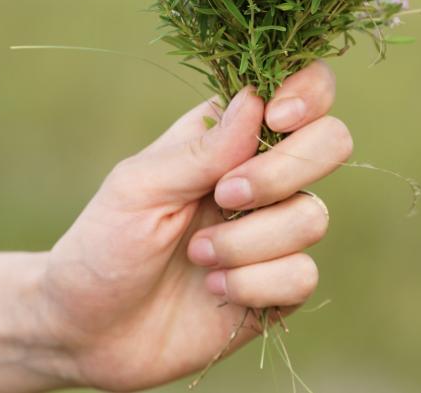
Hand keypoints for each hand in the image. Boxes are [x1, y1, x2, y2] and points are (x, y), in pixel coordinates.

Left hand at [35, 61, 351, 390]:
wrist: (88, 331)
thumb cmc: (104, 245)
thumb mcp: (139, 188)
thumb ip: (201, 149)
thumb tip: (256, 100)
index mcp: (228, 135)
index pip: (301, 89)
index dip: (307, 94)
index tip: (275, 119)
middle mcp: (262, 176)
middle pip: (331, 142)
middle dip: (282, 172)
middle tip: (225, 195)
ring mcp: (274, 231)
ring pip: (313, 216)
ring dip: (248, 240)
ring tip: (197, 256)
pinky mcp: (278, 286)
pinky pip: (302, 274)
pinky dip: (254, 283)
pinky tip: (214, 289)